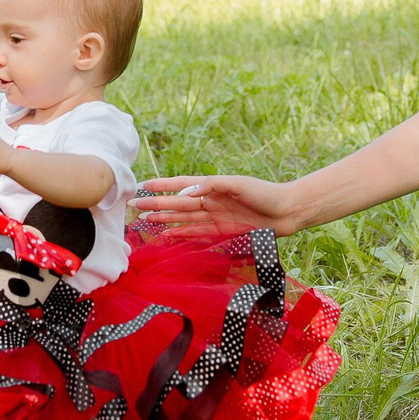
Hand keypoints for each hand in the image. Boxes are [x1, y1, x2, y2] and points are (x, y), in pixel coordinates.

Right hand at [129, 175, 300, 236]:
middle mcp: (210, 201)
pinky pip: (195, 233)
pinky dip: (180, 234)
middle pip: (177, 204)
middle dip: (155, 204)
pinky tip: (166, 235)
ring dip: (164, 219)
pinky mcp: (221, 231)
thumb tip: (188, 191)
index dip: (162, 186)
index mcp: (212, 186)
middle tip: (133, 205)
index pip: (181, 185)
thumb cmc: (264, 193)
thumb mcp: (238, 184)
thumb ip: (213, 185)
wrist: (286, 212)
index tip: (142, 185)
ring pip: (182, 218)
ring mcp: (214, 217)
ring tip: (144, 221)